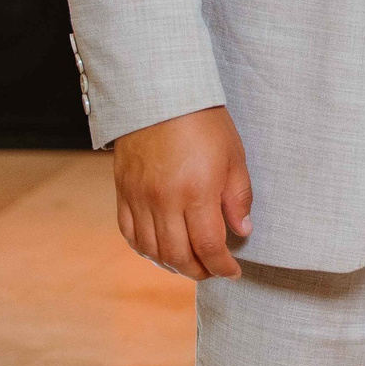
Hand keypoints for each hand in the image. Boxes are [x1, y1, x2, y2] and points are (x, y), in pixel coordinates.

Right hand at [114, 105, 252, 279]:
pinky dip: (146, 250)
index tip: (233, 272)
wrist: (160, 93)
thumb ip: (238, 197)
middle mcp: (164, 201)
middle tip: (214, 271)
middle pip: (178, 255)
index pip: (209, 246)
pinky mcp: (123, 192)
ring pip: (152, 250)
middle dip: (199, 271)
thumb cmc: (204, 121)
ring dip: (173, 264)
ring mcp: (139, 198)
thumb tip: (242, 230)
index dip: (222, 267)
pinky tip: (160, 250)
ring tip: (191, 263)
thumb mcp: (234, 156)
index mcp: (197, 192)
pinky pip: (130, 234)